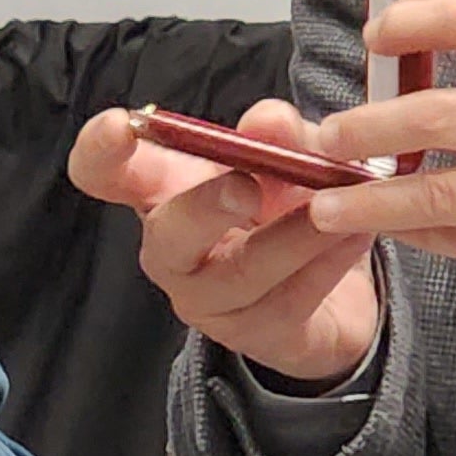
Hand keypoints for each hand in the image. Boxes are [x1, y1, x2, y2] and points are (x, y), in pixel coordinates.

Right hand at [66, 102, 384, 382]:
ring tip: (339, 207)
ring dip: (294, 235)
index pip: (102, 174)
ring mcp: (207, 299)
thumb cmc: (285, 207)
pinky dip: (327, 263)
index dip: (99, 151)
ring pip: (241, 272)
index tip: (123, 126)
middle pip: (167, 234)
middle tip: (248, 185)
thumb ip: (279, 134)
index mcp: (161, 191)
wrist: (332, 289)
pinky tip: (356, 235)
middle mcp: (171, 250)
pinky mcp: (254, 334)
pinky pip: (288, 299)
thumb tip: (268, 121)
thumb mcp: (288, 158)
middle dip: (206, 205)